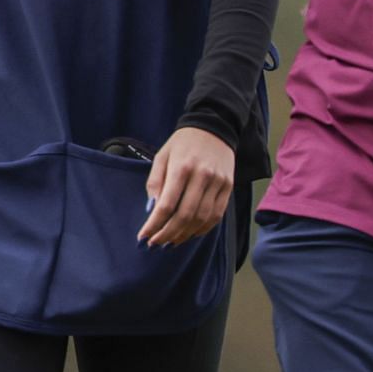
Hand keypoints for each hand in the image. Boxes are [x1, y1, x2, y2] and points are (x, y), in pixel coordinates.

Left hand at [138, 127, 235, 245]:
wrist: (214, 127)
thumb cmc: (182, 143)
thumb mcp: (162, 156)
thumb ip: (156, 182)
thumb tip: (153, 210)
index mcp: (182, 167)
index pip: (167, 204)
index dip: (154, 224)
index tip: (144, 237)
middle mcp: (202, 176)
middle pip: (185, 216)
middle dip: (167, 234)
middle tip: (155, 244)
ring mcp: (218, 183)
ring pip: (201, 219)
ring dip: (184, 235)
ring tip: (170, 242)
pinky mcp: (228, 187)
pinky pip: (216, 216)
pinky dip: (202, 229)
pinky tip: (189, 234)